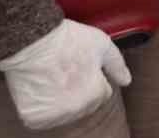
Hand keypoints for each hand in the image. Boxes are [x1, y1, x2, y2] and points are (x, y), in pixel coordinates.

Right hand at [0, 19, 130, 130]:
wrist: (31, 41)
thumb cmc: (66, 40)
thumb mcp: (101, 44)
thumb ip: (117, 65)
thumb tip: (126, 80)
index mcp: (94, 94)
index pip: (101, 93)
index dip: (93, 77)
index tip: (81, 65)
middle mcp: (75, 109)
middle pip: (84, 104)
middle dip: (78, 89)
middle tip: (66, 69)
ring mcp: (53, 115)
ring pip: (64, 112)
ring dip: (60, 100)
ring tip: (53, 76)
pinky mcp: (34, 117)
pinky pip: (42, 117)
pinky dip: (41, 106)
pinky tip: (42, 86)